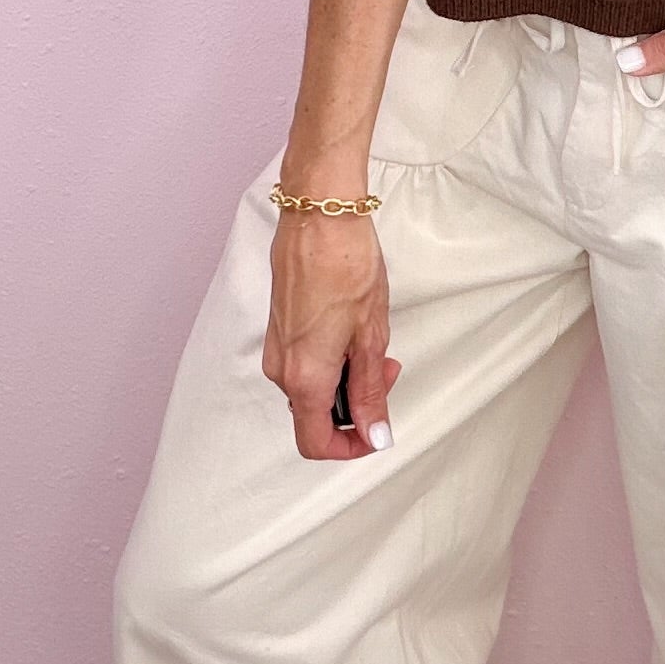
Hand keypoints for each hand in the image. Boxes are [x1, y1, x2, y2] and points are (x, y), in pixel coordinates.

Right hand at [263, 208, 400, 459]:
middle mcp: (282, 368)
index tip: (377, 431)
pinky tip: (352, 330)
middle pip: (316, 415)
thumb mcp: (371, 336)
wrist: (319, 216)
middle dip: (356, 405)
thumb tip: (375, 433)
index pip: (316, 442)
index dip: (350, 448)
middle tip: (387, 371)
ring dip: (346, 379)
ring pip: (312, 387)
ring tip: (373, 343)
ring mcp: (277, 346)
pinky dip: (331, 360)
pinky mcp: (280, 327)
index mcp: (304, 378)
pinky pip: (304, 362)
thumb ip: (370, 391)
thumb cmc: (345, 265)